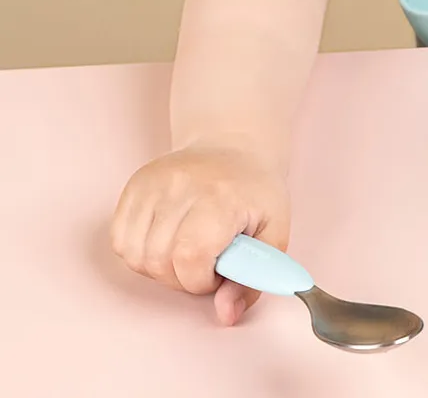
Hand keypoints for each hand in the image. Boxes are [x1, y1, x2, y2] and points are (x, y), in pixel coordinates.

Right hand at [110, 141, 290, 324]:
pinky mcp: (135, 185)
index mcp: (219, 196)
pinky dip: (139, 251)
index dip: (201, 280)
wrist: (234, 146)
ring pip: (136, 255)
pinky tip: (165, 239)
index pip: (190, 258)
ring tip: (185, 250)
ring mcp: (153, 183)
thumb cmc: (255, 191)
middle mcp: (180, 185)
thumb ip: (252, 279)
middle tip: (205, 261)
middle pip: (159, 261)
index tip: (218, 271)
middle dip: (182, 277)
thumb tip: (225, 315)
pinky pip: (120, 239)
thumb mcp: (274, 232)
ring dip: (159, 267)